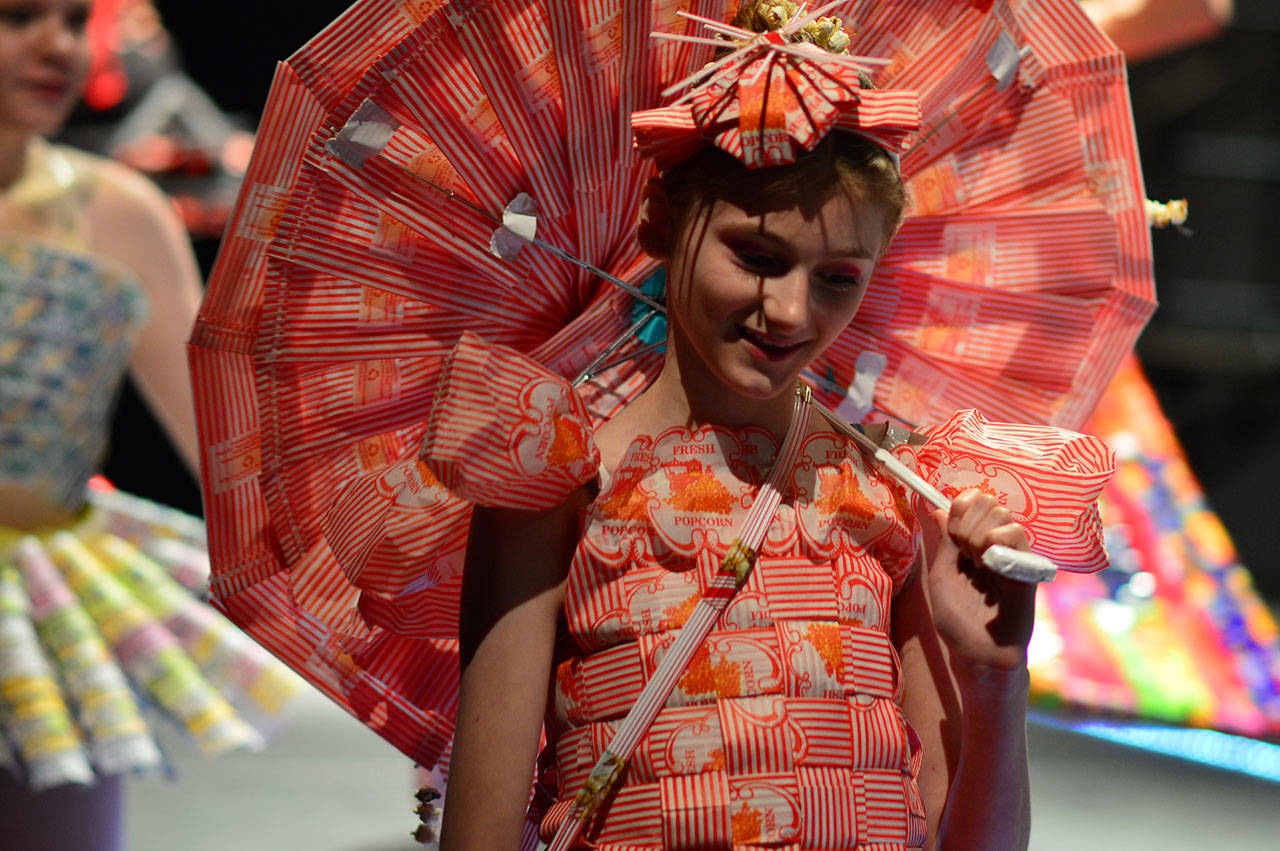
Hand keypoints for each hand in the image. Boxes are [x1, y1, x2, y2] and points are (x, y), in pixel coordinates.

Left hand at [924, 489, 1036, 678]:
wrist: (980, 652)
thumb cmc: (958, 621)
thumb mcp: (942, 577)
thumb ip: (945, 543)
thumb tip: (938, 509)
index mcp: (973, 543)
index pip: (973, 501)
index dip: (961, 507)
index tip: (953, 531)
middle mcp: (995, 544)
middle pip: (988, 501)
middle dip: (967, 522)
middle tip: (964, 553)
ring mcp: (1013, 554)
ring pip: (1002, 514)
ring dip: (980, 534)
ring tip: (978, 563)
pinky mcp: (1028, 567)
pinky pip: (1018, 534)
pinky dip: (999, 539)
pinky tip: (991, 562)